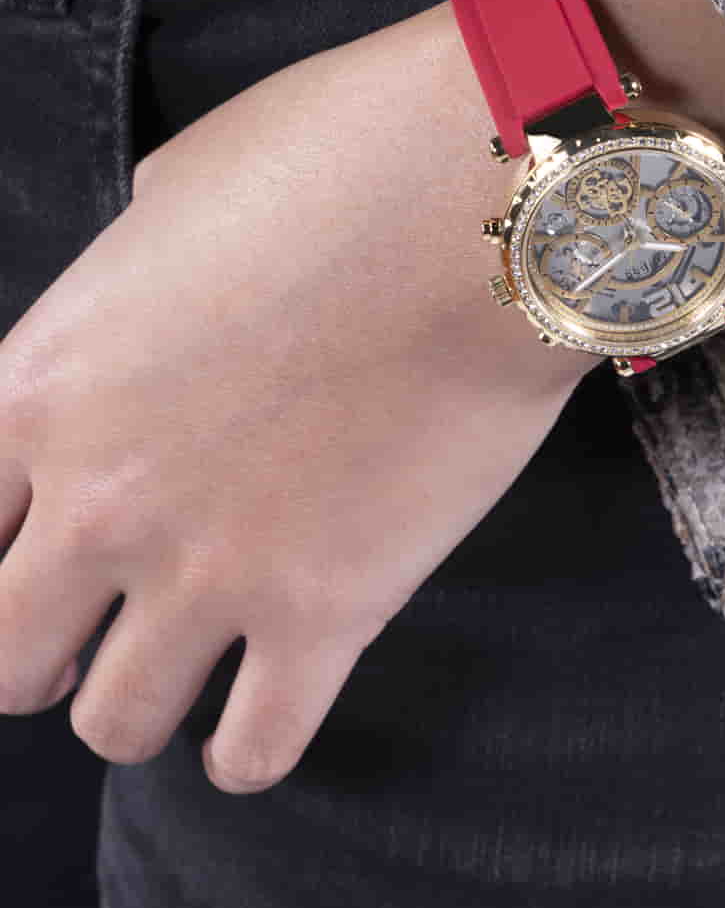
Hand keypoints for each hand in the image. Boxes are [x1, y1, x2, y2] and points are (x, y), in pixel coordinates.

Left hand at [0, 0, 724, 795]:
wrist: (491, 199)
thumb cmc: (345, 154)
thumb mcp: (177, 187)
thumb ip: (125, 276)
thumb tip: (144, 295)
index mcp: (41, 386)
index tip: (31, 549)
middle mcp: (100, 499)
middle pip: (2, 659)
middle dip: (41, 652)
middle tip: (96, 627)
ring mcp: (210, 571)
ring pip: (115, 725)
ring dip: (141, 704)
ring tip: (187, 672)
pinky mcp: (328, 615)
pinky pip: (253, 753)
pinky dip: (247, 752)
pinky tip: (260, 719)